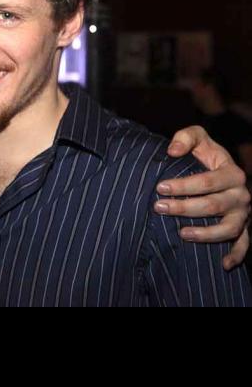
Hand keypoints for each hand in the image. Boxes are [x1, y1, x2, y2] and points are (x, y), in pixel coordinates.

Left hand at [154, 125, 250, 269]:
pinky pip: (243, 245)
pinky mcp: (243, 228)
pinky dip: (236, 256)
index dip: (183, 185)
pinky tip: (223, 264)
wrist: (218, 170)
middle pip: (213, 206)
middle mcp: (242, 195)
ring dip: (205, 234)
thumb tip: (172, 151)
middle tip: (158, 207)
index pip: (207, 182)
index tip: (159, 187)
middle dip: (184, 208)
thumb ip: (186, 138)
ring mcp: (243, 214)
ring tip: (181, 233)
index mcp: (232, 173)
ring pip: (228, 228)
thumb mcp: (197, 139)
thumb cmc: (204, 155)